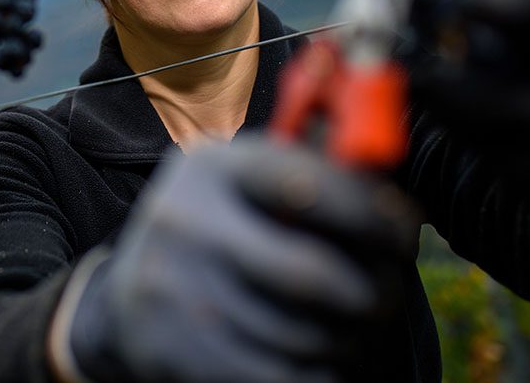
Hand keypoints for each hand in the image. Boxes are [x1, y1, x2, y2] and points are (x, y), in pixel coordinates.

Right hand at [51, 136, 419, 382]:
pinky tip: (324, 362)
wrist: (127, 302)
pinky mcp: (176, 352)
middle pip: (312, 272)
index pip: (306, 180)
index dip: (370, 211)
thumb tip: (396, 200)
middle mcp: (184, 222)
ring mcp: (175, 291)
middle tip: (386, 296)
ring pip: (302, 335)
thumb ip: (309, 176)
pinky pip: (281, 377)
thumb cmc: (214, 234)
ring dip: (350, 342)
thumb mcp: (241, 187)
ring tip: (355, 333)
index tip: (402, 232)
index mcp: (210, 168)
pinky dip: (321, 375)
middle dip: (372, 292)